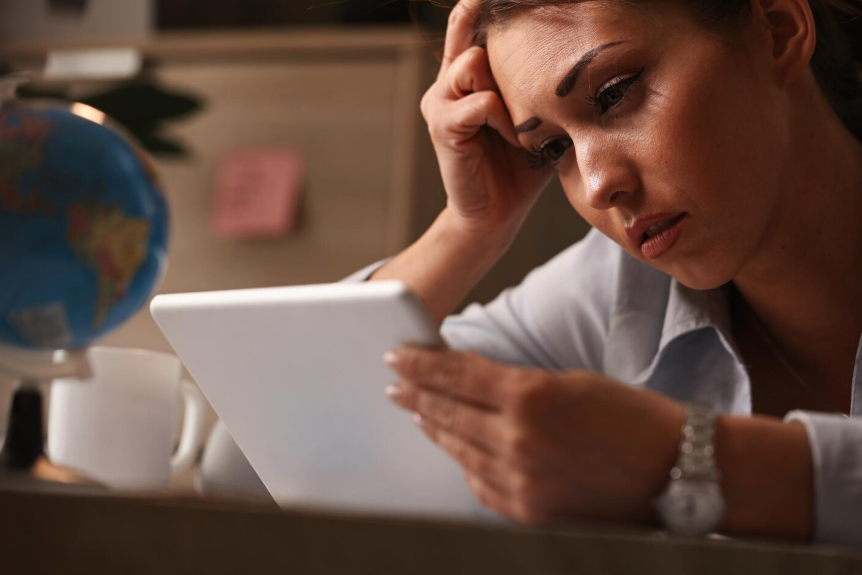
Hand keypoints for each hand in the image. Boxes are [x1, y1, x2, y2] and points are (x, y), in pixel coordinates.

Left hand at [384, 347, 686, 525]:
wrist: (681, 471)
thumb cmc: (635, 418)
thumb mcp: (571, 382)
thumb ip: (515, 385)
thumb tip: (471, 382)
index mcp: (531, 397)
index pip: (456, 375)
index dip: (421, 364)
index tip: (397, 355)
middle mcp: (519, 440)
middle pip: (448, 411)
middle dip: (415, 393)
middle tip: (394, 381)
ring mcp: (521, 481)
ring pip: (458, 448)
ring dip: (432, 426)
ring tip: (414, 410)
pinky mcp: (529, 512)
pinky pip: (480, 484)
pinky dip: (463, 462)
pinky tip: (453, 448)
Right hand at [422, 0, 555, 238]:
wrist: (496, 213)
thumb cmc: (521, 163)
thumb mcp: (537, 112)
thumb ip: (541, 81)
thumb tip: (584, 47)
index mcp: (469, 72)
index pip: (471, 19)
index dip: (486, 5)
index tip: (519, 0)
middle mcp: (449, 79)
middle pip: (472, 29)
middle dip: (507, 46)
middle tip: (532, 80)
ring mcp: (441, 101)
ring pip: (474, 62)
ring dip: (507, 88)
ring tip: (519, 121)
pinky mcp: (442, 126)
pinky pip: (479, 102)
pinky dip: (502, 119)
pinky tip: (511, 139)